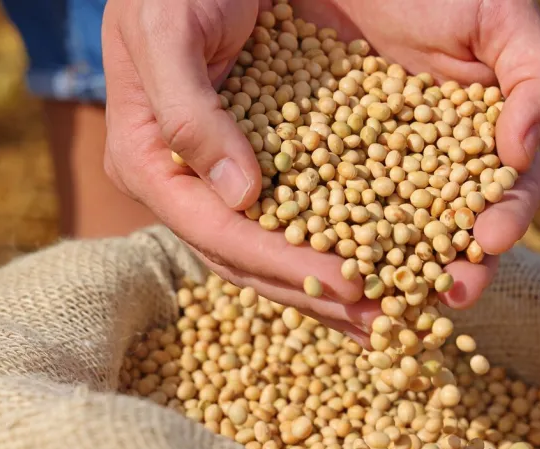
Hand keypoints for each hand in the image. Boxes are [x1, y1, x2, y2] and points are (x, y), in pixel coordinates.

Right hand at [101, 0, 376, 340]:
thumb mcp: (167, 34)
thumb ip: (189, 115)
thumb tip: (237, 196)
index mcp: (149, 162)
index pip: (218, 231)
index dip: (282, 265)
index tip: (348, 286)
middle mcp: (185, 185)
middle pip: (248, 258)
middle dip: (315, 294)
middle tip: (380, 324)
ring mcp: (220, 180)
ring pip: (275, 248)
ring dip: (331, 285)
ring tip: (389, 315)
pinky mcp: (257, 165)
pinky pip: (298, 214)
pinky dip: (338, 242)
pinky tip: (380, 264)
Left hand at [291, 0, 539, 307]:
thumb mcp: (503, 19)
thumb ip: (538, 81)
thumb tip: (525, 152)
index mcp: (483, 142)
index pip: (503, 197)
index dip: (503, 221)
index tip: (490, 241)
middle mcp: (432, 166)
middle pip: (447, 230)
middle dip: (450, 265)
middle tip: (449, 293)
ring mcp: (378, 167)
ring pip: (387, 230)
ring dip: (390, 268)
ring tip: (388, 295)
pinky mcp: (325, 160)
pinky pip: (327, 204)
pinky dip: (328, 236)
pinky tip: (324, 262)